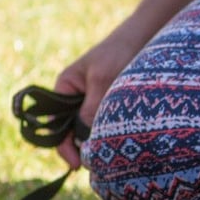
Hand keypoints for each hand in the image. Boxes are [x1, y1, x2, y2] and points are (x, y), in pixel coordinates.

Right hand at [53, 35, 139, 168]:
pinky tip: (112, 142)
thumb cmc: (119, 52)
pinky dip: (104, 133)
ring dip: (92, 141)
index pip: (55, 124)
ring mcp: (88, 100)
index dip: (63, 145)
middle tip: (93, 165)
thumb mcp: (103, 80)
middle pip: (68, 129)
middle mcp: (72, 96)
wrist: (144, 34)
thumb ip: (91, 109)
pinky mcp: (104, 102)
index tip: (77, 163)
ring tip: (104, 156)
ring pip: (85, 128)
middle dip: (78, 147)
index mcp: (63, 88)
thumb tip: (83, 141)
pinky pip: (98, 122)